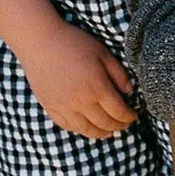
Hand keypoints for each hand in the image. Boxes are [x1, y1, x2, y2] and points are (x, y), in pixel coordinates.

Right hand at [16, 20, 138, 138]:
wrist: (40, 42)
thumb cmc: (74, 43)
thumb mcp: (103, 53)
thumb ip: (118, 73)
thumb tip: (129, 91)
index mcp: (97, 87)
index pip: (118, 111)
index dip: (128, 117)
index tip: (134, 117)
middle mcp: (81, 102)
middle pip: (104, 123)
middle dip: (118, 126)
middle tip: (125, 126)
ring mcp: (64, 107)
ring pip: (86, 129)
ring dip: (100, 133)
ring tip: (109, 133)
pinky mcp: (50, 107)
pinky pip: (67, 125)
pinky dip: (79, 130)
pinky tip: (86, 128)